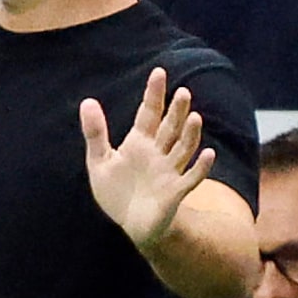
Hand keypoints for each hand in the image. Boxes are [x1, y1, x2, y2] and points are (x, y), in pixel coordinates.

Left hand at [81, 67, 216, 252]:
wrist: (131, 225)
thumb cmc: (117, 193)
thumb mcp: (99, 162)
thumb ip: (95, 134)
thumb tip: (87, 101)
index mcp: (140, 142)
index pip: (149, 113)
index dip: (154, 94)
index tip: (159, 72)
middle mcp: (158, 153)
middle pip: (170, 127)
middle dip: (176, 111)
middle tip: (182, 92)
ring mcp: (169, 171)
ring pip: (183, 148)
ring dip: (190, 134)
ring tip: (194, 117)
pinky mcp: (175, 192)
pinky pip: (191, 178)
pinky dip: (201, 167)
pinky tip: (209, 154)